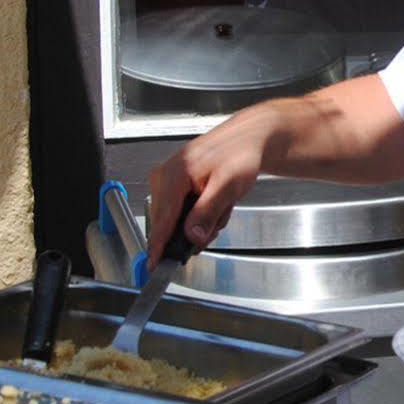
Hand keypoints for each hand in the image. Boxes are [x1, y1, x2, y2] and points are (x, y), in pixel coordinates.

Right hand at [143, 112, 273, 263]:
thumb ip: (207, 212)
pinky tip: (217, 202)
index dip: (159, 246)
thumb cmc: (240, 154)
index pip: (162, 220)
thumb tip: (191, 236)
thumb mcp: (227, 187)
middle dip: (195, 229)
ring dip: (202, 220)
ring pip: (178, 218)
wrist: (249, 138)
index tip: (155, 265)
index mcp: (174, 175)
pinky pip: (182, 209)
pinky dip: (202, 211)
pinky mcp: (174, 181)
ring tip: (222, 204)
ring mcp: (167, 178)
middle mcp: (164, 176)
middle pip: (168, 222)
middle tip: (218, 218)